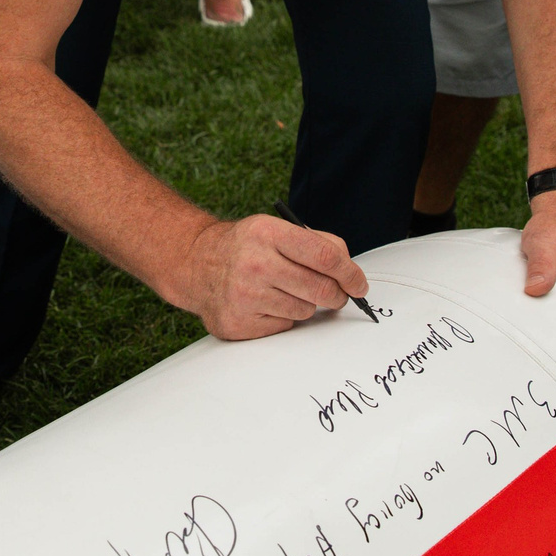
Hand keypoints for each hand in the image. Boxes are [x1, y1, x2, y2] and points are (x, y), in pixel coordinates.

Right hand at [179, 214, 368, 339]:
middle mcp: (254, 263)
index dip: (350, 273)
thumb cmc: (244, 247)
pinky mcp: (239, 323)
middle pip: (321, 288)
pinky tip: (266, 304)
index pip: (325, 256)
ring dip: (305, 304)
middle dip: (337, 295)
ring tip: (284, 291)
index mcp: (267, 233)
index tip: (359, 284)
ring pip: (305, 310)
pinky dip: (284, 317)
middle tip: (337, 295)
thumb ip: (316, 243)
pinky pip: (285, 325)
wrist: (195, 265)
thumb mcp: (274, 229)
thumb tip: (349, 270)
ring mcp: (245, 295)